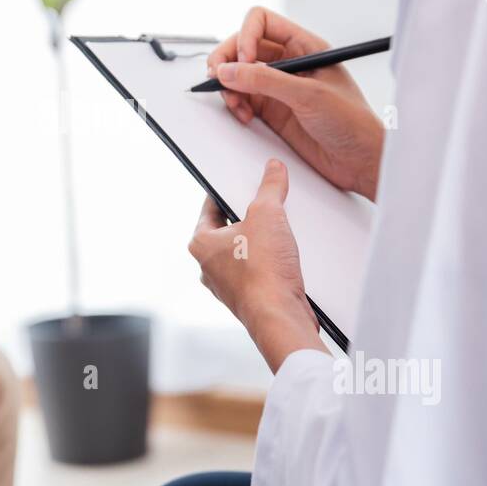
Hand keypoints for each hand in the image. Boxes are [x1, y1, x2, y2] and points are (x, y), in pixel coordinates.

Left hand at [189, 159, 325, 370]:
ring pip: (243, 251)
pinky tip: (285, 256)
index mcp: (200, 243)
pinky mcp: (249, 297)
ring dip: (261, 240)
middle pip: (228, 228)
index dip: (228, 190)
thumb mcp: (268, 214)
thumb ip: (270, 187)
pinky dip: (269, 261)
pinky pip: (257, 270)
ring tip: (279, 231)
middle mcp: (208, 266)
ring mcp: (227, 284)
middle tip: (265, 204)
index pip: (210, 206)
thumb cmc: (263, 273)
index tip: (240, 181)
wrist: (279, 316)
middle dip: (249, 216)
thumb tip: (272, 169)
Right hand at [209, 7, 383, 200]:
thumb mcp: (308, 95)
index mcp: (304, 46)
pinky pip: (241, 98)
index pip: (262, 22)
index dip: (246, 36)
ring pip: (238, 73)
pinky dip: (234, 104)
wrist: (361, 161)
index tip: (243, 60)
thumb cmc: (352, 122)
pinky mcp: (271, 110)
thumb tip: (229, 70)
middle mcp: (289, 62)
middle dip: (227, 59)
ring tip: (234, 102)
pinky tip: (243, 115)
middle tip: (219, 77)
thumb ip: (265, 81)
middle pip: (243, 45)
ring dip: (228, 85)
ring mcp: (278, 86)